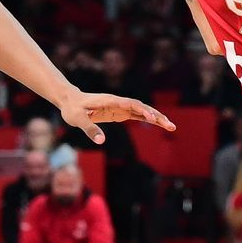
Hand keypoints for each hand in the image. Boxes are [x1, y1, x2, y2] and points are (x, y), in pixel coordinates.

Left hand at [57, 92, 174, 144]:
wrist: (70, 100)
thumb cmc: (72, 109)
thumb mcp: (77, 119)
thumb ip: (89, 129)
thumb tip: (101, 141)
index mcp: (109, 101)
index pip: (129, 104)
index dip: (141, 110)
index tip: (151, 117)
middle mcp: (118, 102)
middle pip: (141, 107)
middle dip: (156, 116)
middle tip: (170, 126)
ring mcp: (120, 107)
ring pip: (143, 111)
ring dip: (157, 118)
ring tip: (171, 126)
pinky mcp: (120, 112)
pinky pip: (138, 116)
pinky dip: (149, 120)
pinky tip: (159, 124)